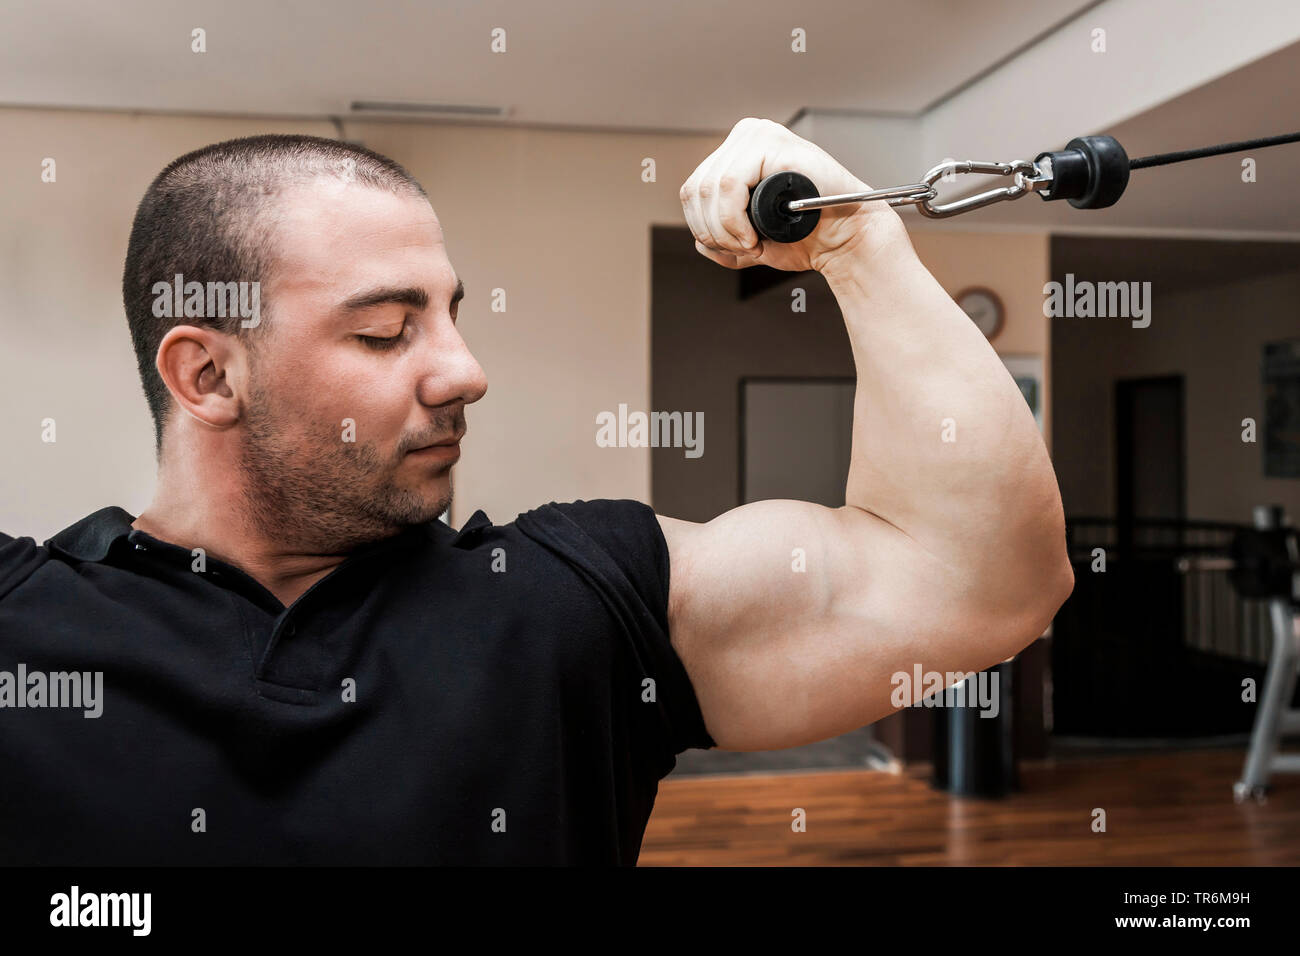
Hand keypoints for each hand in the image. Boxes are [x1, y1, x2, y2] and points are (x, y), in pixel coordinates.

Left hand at [679, 117, 906, 274]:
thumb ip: (723, 241)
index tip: (730, 247)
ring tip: (750, 243)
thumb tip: (699, 243)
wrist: (843, 238)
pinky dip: (733, 220)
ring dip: (724, 229)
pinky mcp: (773, 143)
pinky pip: (730, 185)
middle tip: (742, 248)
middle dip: (712, 231)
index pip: (693, 189)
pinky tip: (754, 235)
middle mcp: (746, 136)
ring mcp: (759, 135)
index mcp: (737, 152)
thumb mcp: (751, 241)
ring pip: (710, 189)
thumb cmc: (807, 236)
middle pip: (696, 189)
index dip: (702, 227)